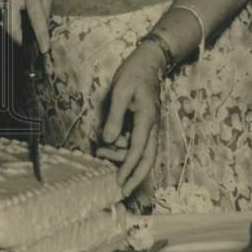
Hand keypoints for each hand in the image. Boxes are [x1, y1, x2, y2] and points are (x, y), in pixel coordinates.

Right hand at [0, 0, 53, 52]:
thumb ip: (47, 6)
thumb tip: (44, 27)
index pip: (35, 15)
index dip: (40, 34)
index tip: (43, 49)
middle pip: (11, 26)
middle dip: (18, 39)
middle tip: (25, 44)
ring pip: (5, 24)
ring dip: (14, 27)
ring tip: (20, 13)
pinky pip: (1, 17)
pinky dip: (8, 18)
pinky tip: (13, 7)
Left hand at [97, 43, 164, 196]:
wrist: (148, 62)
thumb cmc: (134, 74)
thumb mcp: (120, 92)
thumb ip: (115, 117)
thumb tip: (109, 141)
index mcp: (147, 120)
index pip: (139, 151)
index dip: (129, 169)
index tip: (120, 183)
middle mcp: (151, 127)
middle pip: (147, 159)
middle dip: (135, 177)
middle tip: (119, 189)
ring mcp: (148, 126)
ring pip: (139, 152)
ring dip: (121, 157)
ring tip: (100, 152)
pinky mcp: (142, 124)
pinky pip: (135, 142)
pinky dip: (122, 148)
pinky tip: (108, 143)